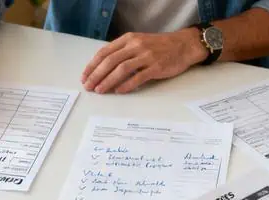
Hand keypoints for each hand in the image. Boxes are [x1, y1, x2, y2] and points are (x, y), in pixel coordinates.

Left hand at [81, 29, 206, 93]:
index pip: (104, 52)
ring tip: (100, 90)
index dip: (92, 65)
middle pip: (110, 61)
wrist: (184, 45)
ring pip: (121, 69)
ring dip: (108, 81)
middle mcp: (135, 46)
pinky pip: (138, 77)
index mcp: (128, 39)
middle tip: (89, 86)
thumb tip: (104, 69)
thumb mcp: (139, 42)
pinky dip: (126, 85)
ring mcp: (146, 56)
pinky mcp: (156, 67)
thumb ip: (123, 52)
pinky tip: (119, 91)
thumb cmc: (160, 46)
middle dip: (96, 75)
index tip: (85, 76)